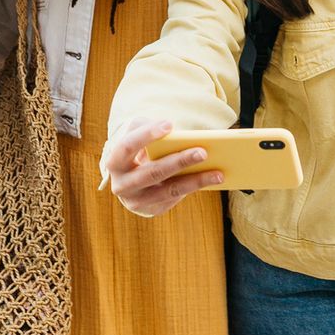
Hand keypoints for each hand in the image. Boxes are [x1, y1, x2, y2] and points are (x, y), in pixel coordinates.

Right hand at [102, 118, 221, 216]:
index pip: (127, 146)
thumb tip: (173, 132)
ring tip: (219, 173)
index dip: (147, 135)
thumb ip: (148, 127)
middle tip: (203, 152)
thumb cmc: (136, 149)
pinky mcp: (152, 210)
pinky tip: (212, 180)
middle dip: (180, 161)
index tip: (169, 125)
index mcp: (115, 162)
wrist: (129, 179)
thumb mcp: (136, 133)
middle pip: (153, 172)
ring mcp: (137, 201)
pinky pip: (176, 198)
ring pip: (170, 190)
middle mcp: (122, 185)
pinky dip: (194, 188)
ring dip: (196, 181)